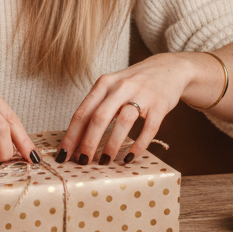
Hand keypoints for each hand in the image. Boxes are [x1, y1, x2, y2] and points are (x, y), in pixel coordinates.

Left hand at [58, 53, 204, 164]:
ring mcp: (142, 94)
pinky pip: (148, 128)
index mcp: (104, 83)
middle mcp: (121, 87)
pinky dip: (138, 145)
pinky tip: (129, 158)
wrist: (168, 69)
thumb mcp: (112, 88)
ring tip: (105, 162)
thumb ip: (97, 108)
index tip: (63, 154)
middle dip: (88, 142)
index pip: (83, 112)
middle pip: (99, 117)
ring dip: (111, 145)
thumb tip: (77, 140)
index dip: (71, 135)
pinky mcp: (160, 105)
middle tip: (82, 162)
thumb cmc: (133, 84)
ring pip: (123, 121)